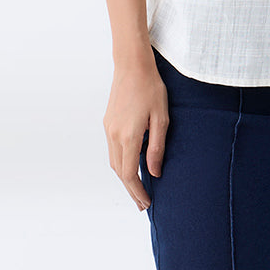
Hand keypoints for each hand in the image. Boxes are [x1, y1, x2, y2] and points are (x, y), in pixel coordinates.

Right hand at [103, 47, 168, 210]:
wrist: (132, 65)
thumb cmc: (151, 88)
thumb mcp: (161, 118)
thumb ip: (157, 147)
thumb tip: (154, 173)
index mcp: (128, 136)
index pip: (130, 174)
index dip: (138, 191)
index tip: (147, 203)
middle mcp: (114, 135)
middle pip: (120, 172)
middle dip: (131, 189)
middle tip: (143, 203)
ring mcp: (108, 128)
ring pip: (114, 162)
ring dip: (125, 177)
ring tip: (138, 189)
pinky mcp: (107, 122)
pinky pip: (112, 150)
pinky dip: (121, 163)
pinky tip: (132, 165)